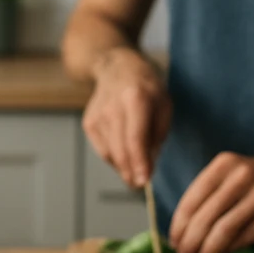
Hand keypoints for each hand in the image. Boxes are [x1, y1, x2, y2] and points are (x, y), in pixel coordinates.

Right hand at [82, 48, 170, 188]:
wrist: (117, 67)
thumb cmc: (147, 87)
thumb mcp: (164, 105)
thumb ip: (158, 135)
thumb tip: (149, 165)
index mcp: (135, 99)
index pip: (135, 139)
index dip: (140, 163)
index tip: (144, 181)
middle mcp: (112, 108)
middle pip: (120, 150)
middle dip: (131, 172)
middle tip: (140, 184)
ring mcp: (97, 116)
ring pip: (110, 154)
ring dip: (124, 167)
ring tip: (136, 168)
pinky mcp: (89, 123)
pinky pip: (103, 150)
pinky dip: (114, 157)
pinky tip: (124, 153)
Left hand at [169, 149, 253, 252]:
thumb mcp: (233, 173)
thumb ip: (211, 194)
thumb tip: (184, 228)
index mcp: (223, 164)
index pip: (192, 199)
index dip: (179, 224)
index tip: (173, 241)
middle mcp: (240, 176)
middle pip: (204, 216)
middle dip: (189, 241)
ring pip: (224, 229)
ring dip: (207, 250)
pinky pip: (246, 236)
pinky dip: (230, 249)